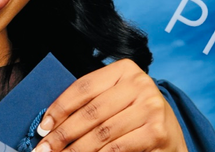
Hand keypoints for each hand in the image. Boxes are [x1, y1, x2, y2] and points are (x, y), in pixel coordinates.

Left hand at [32, 59, 187, 151]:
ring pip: (101, 133)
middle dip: (63, 134)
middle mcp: (140, 84)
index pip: (83, 87)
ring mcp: (151, 107)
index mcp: (125, 70)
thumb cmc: (134, 116)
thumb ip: (89, 104)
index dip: (59, 108)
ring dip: (76, 149)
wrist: (171, 137)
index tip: (43, 127)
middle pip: (91, 112)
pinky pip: (117, 148)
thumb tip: (50, 123)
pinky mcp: (156, 131)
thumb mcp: (115, 100)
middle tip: (44, 149)